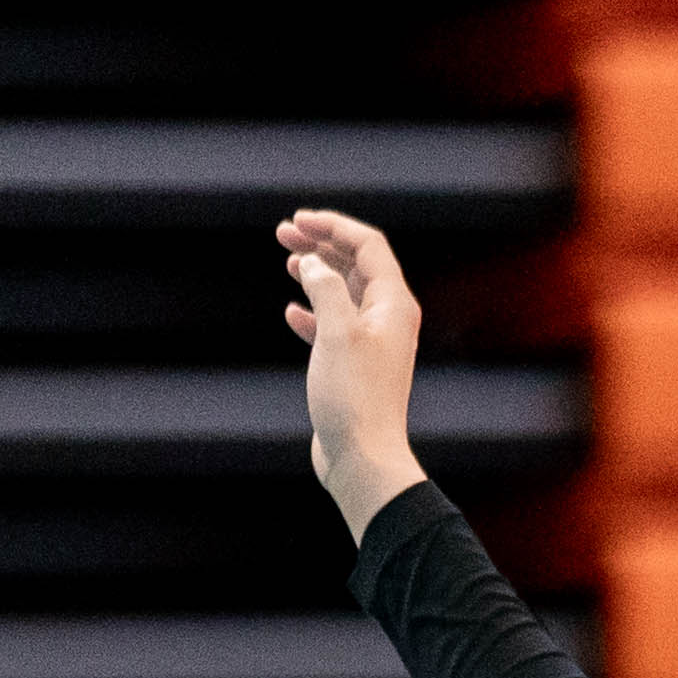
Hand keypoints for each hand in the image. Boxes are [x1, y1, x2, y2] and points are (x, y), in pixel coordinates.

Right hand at [278, 206, 428, 537]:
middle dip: (321, 244)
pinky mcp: (354, 367)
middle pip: (356, 265)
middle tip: (282, 233)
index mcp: (394, 305)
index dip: (333, 226)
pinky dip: (313, 313)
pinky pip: (334, 326)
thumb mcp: (336, 330)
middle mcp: (389, 320)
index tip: (298, 219)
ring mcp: (372, 344)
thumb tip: (309, 261)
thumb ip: (324, 287)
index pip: (368, 245)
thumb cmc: (354, 397)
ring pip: (343, 293)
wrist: (362, 458)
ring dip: (315, 273)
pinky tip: (291, 312)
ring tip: (286, 261)